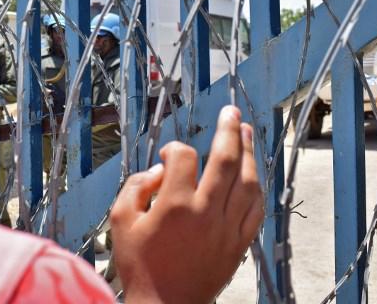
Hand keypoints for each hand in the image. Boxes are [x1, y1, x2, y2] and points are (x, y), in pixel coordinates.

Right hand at [111, 105, 263, 302]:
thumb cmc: (139, 264)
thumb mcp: (120, 221)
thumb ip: (136, 187)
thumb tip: (159, 171)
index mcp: (174, 205)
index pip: (183, 157)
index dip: (173, 149)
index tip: (167, 157)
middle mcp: (205, 213)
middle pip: (225, 159)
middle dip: (229, 130)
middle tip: (230, 111)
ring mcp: (226, 229)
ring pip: (247, 182)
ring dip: (249, 152)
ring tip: (246, 131)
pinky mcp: (238, 244)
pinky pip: (255, 209)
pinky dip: (257, 187)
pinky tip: (254, 174)